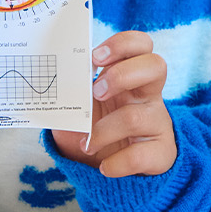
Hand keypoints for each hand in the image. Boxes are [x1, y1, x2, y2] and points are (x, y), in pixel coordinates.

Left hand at [51, 31, 175, 177]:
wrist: (111, 165)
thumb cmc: (96, 127)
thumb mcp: (84, 106)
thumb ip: (73, 92)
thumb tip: (50, 83)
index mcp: (132, 76)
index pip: (142, 45)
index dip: (123, 44)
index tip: (95, 58)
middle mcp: (149, 94)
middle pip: (156, 66)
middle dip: (122, 75)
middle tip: (97, 92)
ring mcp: (158, 122)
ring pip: (137, 117)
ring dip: (103, 131)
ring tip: (88, 143)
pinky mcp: (161, 152)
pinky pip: (141, 155)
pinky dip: (116, 163)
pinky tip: (105, 166)